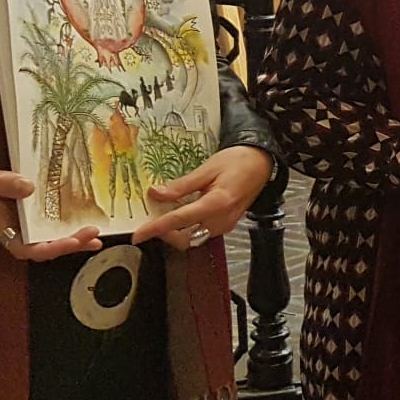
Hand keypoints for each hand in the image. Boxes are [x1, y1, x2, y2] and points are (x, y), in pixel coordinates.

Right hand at [0, 141, 101, 261]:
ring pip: (40, 234)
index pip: (27, 249)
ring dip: (66, 235)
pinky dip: (55, 219)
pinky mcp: (9, 204)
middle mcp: (4, 224)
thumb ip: (0, 182)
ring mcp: (7, 215)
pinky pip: (36, 218)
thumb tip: (29, 189)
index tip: (75, 241)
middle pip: (40, 245)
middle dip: (68, 244)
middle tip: (95, 235)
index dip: (53, 249)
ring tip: (93, 232)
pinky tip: (72, 213)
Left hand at [132, 146, 274, 249]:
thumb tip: (156, 193)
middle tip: (152, 218)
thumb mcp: (206, 169)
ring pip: (193, 238)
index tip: (138, 235)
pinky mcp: (226, 224)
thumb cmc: (238, 161)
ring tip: (166, 212)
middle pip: (185, 238)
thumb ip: (181, 185)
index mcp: (216, 204)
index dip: (155, 229)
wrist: (262, 163)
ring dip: (176, 230)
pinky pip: (202, 232)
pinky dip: (187, 227)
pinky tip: (182, 211)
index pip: (178, 221)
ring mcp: (225, 225)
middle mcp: (221, 220)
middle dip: (165, 233)